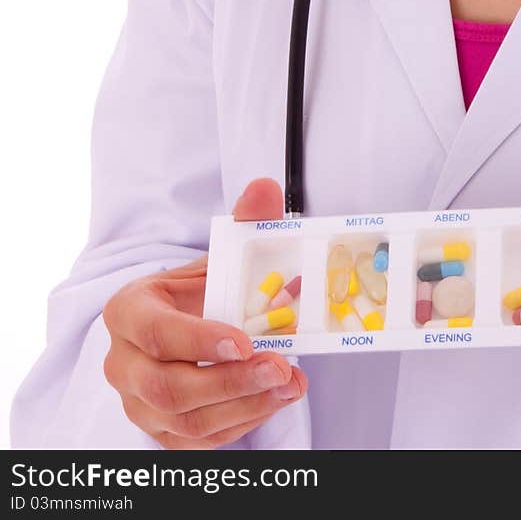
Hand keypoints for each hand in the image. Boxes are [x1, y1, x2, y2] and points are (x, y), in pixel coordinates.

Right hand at [102, 177, 307, 448]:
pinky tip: (275, 399)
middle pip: (168, 386)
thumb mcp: (217, 254)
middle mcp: (122, 362)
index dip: (199, 341)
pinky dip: (241, 423)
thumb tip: (265, 189)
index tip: (245, 341)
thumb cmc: (200, 288)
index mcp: (128, 310)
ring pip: (186, 420)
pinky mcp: (160, 431)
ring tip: (290, 384)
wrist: (185, 321)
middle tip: (280, 367)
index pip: (156, 333)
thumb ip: (244, 222)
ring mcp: (138, 403)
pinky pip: (199, 440)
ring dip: (244, 405)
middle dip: (230, 381)